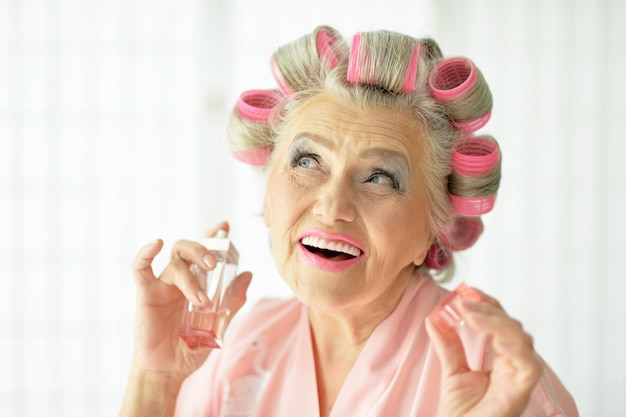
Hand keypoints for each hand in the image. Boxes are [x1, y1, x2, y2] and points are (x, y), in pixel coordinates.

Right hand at [129, 221, 251, 377]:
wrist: (169, 372)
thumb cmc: (191, 349)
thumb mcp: (219, 324)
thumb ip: (233, 300)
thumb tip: (248, 275)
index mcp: (196, 282)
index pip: (203, 252)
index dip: (212, 235)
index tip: (224, 226)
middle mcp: (178, 279)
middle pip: (187, 249)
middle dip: (202, 249)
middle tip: (214, 264)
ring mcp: (162, 285)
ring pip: (174, 263)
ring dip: (190, 278)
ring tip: (201, 301)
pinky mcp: (146, 294)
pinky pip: (140, 268)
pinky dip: (146, 253)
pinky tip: (156, 244)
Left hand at [425, 288, 541, 416]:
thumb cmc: (462, 414)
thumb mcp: (452, 372)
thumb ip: (447, 345)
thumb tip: (433, 317)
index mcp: (501, 361)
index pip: (501, 324)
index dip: (487, 305)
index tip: (467, 291)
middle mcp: (514, 367)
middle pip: (513, 327)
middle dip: (489, 310)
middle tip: (463, 302)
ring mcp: (519, 379)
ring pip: (523, 340)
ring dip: (497, 322)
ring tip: (470, 315)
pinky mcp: (521, 392)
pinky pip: (529, 366)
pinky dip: (514, 348)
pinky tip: (494, 338)